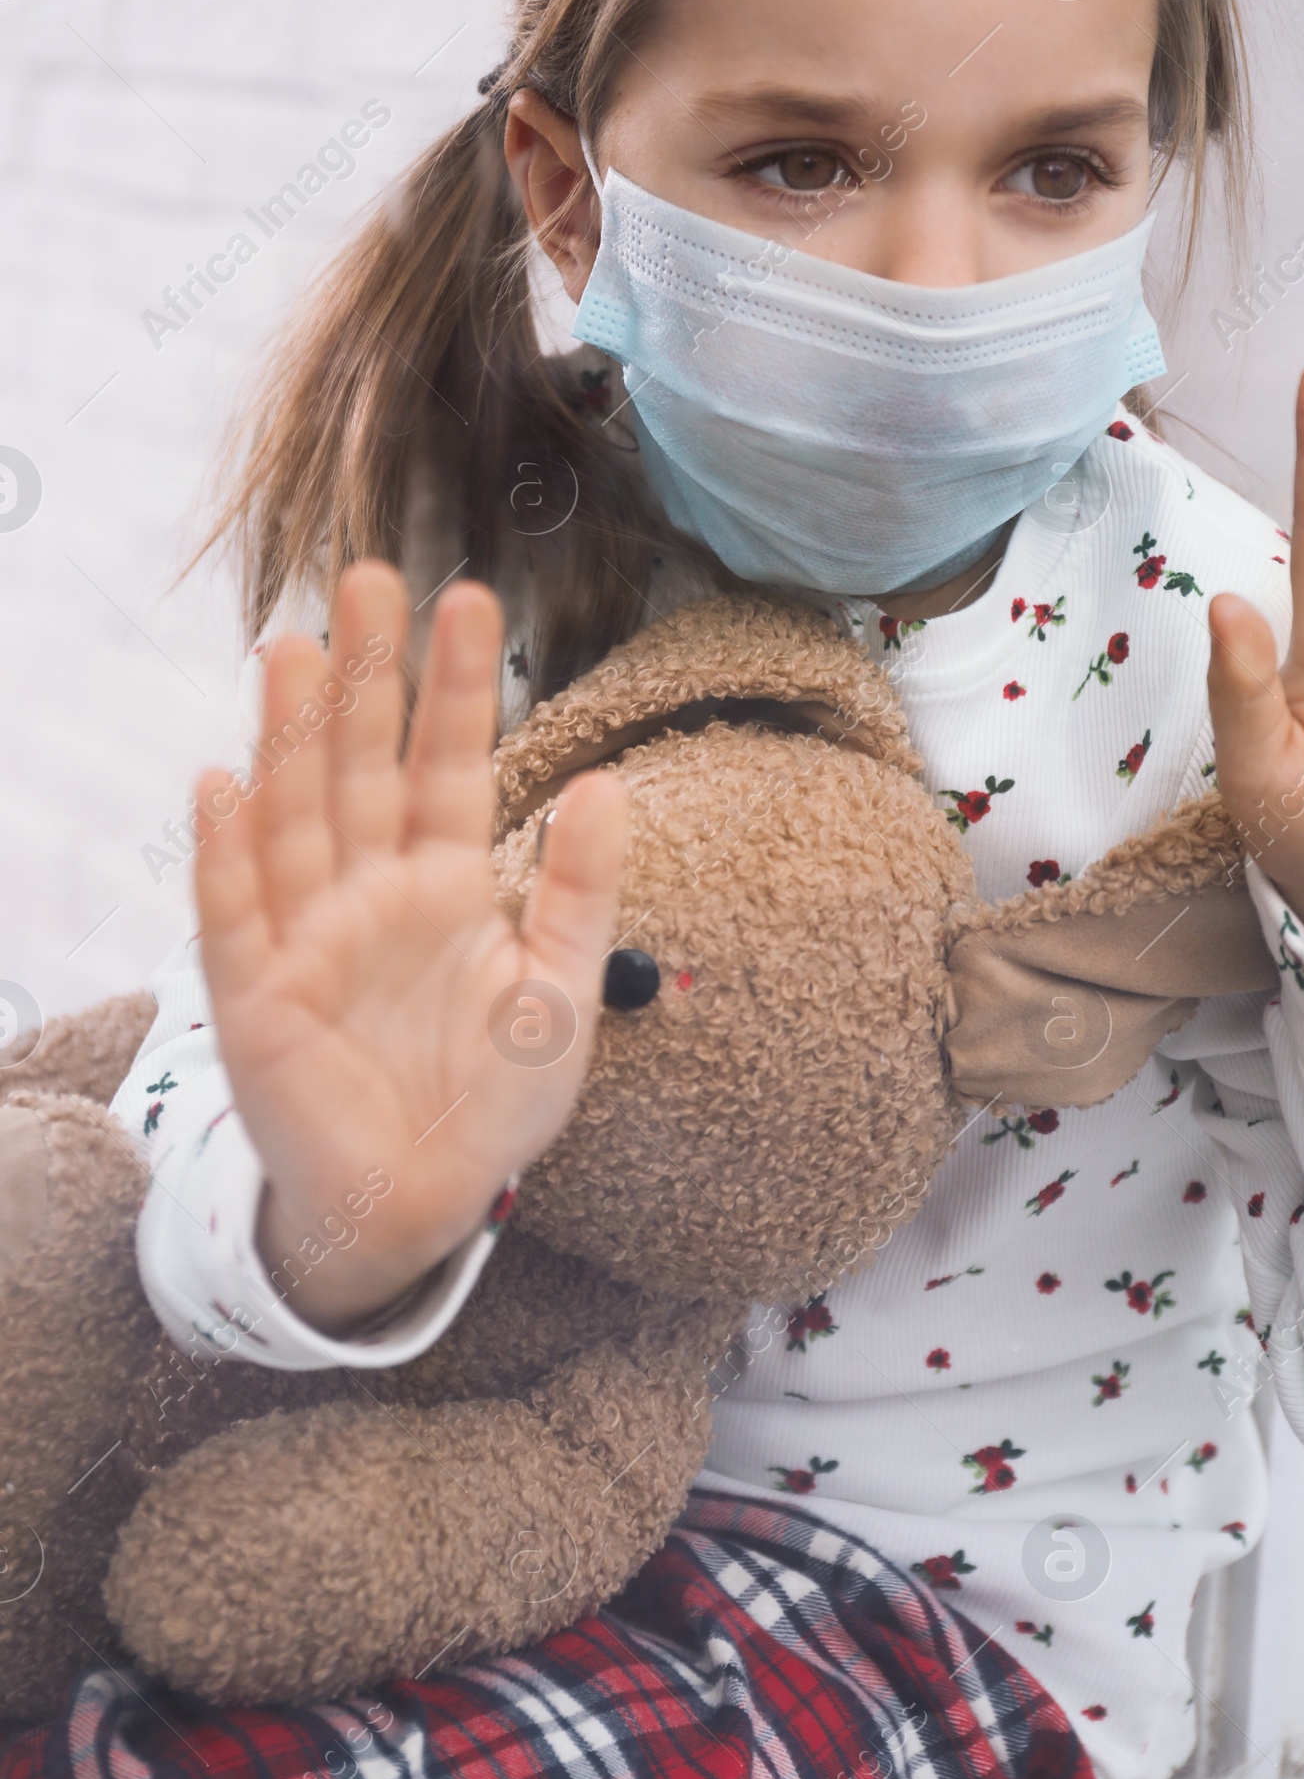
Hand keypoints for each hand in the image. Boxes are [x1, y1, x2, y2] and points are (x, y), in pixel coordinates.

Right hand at [191, 562, 627, 1332]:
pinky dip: (227, 855)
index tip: (472, 598)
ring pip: (296, 817)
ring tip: (292, 648)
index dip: (459, 686)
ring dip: (290, 736)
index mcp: (444, 883)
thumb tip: (605, 782)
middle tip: (370, 576)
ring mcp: (307, 936)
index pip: (451, 763)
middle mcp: (370, 891)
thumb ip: (578, 889)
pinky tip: (223, 784)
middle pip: (363, 764)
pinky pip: (235, 916)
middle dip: (366, 676)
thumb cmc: (491, 1097)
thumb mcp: (559, 990)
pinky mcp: (256, 997)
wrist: (428, 1202)